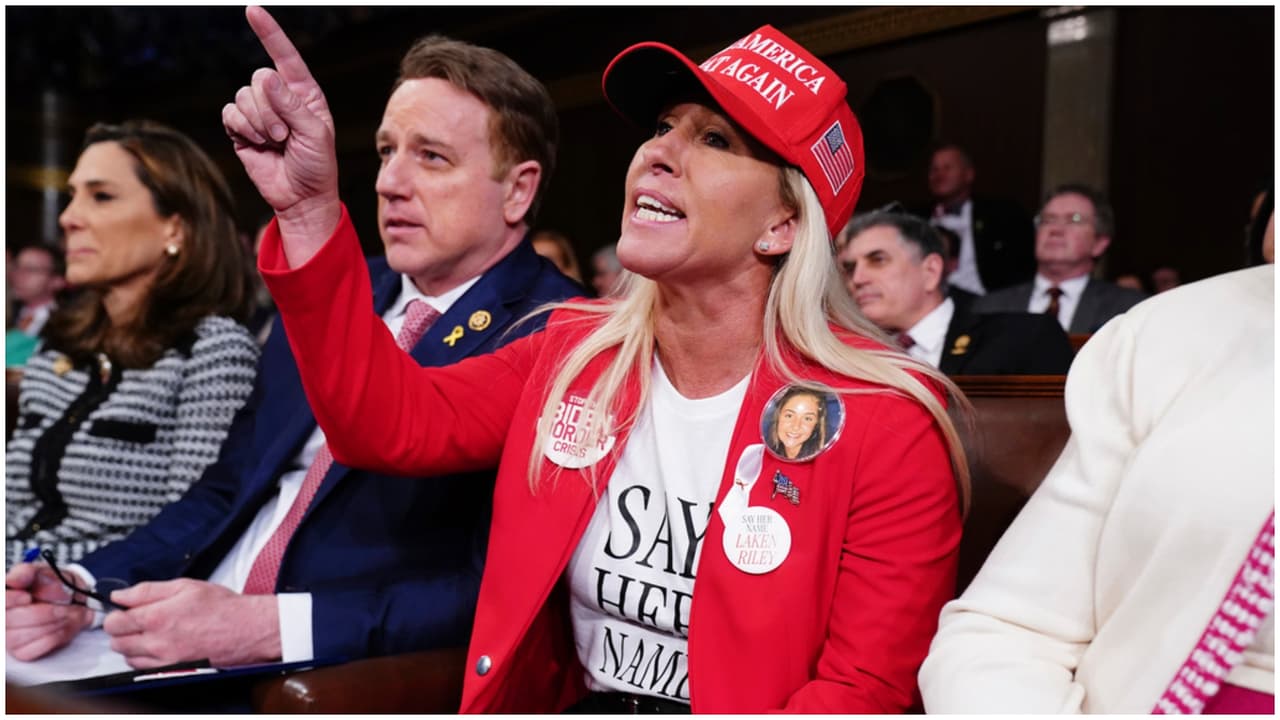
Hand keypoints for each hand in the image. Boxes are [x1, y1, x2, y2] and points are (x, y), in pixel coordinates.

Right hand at [5, 563, 92, 660]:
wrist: (75, 601)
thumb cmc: (54, 586)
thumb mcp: (43, 573)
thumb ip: (27, 573)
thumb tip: (13, 579)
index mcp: (5, 597)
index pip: (0, 602)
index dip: (9, 600)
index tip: (27, 597)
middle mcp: (2, 618)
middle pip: (8, 621)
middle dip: (41, 614)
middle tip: (62, 607)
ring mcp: (9, 638)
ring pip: (20, 637)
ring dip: (51, 624)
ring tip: (66, 614)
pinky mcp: (22, 652)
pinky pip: (33, 649)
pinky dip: (54, 636)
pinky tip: (62, 625)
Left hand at [103, 579, 281, 668]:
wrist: (247, 630)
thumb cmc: (221, 607)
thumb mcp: (185, 586)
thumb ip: (147, 590)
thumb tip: (119, 594)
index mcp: (157, 617)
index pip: (114, 622)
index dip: (116, 613)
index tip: (124, 610)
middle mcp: (156, 642)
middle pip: (116, 642)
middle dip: (122, 629)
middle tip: (139, 619)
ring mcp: (164, 659)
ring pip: (127, 657)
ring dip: (132, 644)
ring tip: (152, 631)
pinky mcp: (172, 670)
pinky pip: (143, 668)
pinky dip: (143, 658)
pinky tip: (159, 645)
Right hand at [223, 5, 339, 259]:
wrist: (301, 197)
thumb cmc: (317, 166)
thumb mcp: (315, 135)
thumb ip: (292, 106)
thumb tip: (267, 76)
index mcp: (305, 93)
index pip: (286, 56)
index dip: (269, 33)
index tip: (253, 10)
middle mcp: (280, 97)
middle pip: (259, 79)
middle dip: (270, 109)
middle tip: (285, 136)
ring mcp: (259, 112)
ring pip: (243, 97)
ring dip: (258, 123)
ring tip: (275, 142)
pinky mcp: (241, 128)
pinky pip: (230, 114)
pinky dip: (242, 129)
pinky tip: (257, 144)